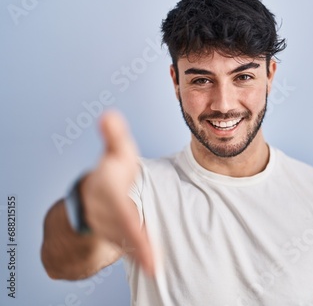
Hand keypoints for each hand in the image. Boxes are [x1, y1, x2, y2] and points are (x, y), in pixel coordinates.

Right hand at [80, 110, 153, 275]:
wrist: (88, 202)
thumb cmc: (109, 176)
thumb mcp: (115, 154)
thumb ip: (115, 137)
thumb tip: (109, 114)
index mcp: (106, 194)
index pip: (119, 209)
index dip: (128, 221)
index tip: (137, 234)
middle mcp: (104, 216)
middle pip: (122, 231)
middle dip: (136, 245)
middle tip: (152, 262)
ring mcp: (110, 231)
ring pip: (125, 243)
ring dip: (139, 253)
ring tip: (154, 267)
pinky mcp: (119, 239)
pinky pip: (131, 248)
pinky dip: (141, 256)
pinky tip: (155, 267)